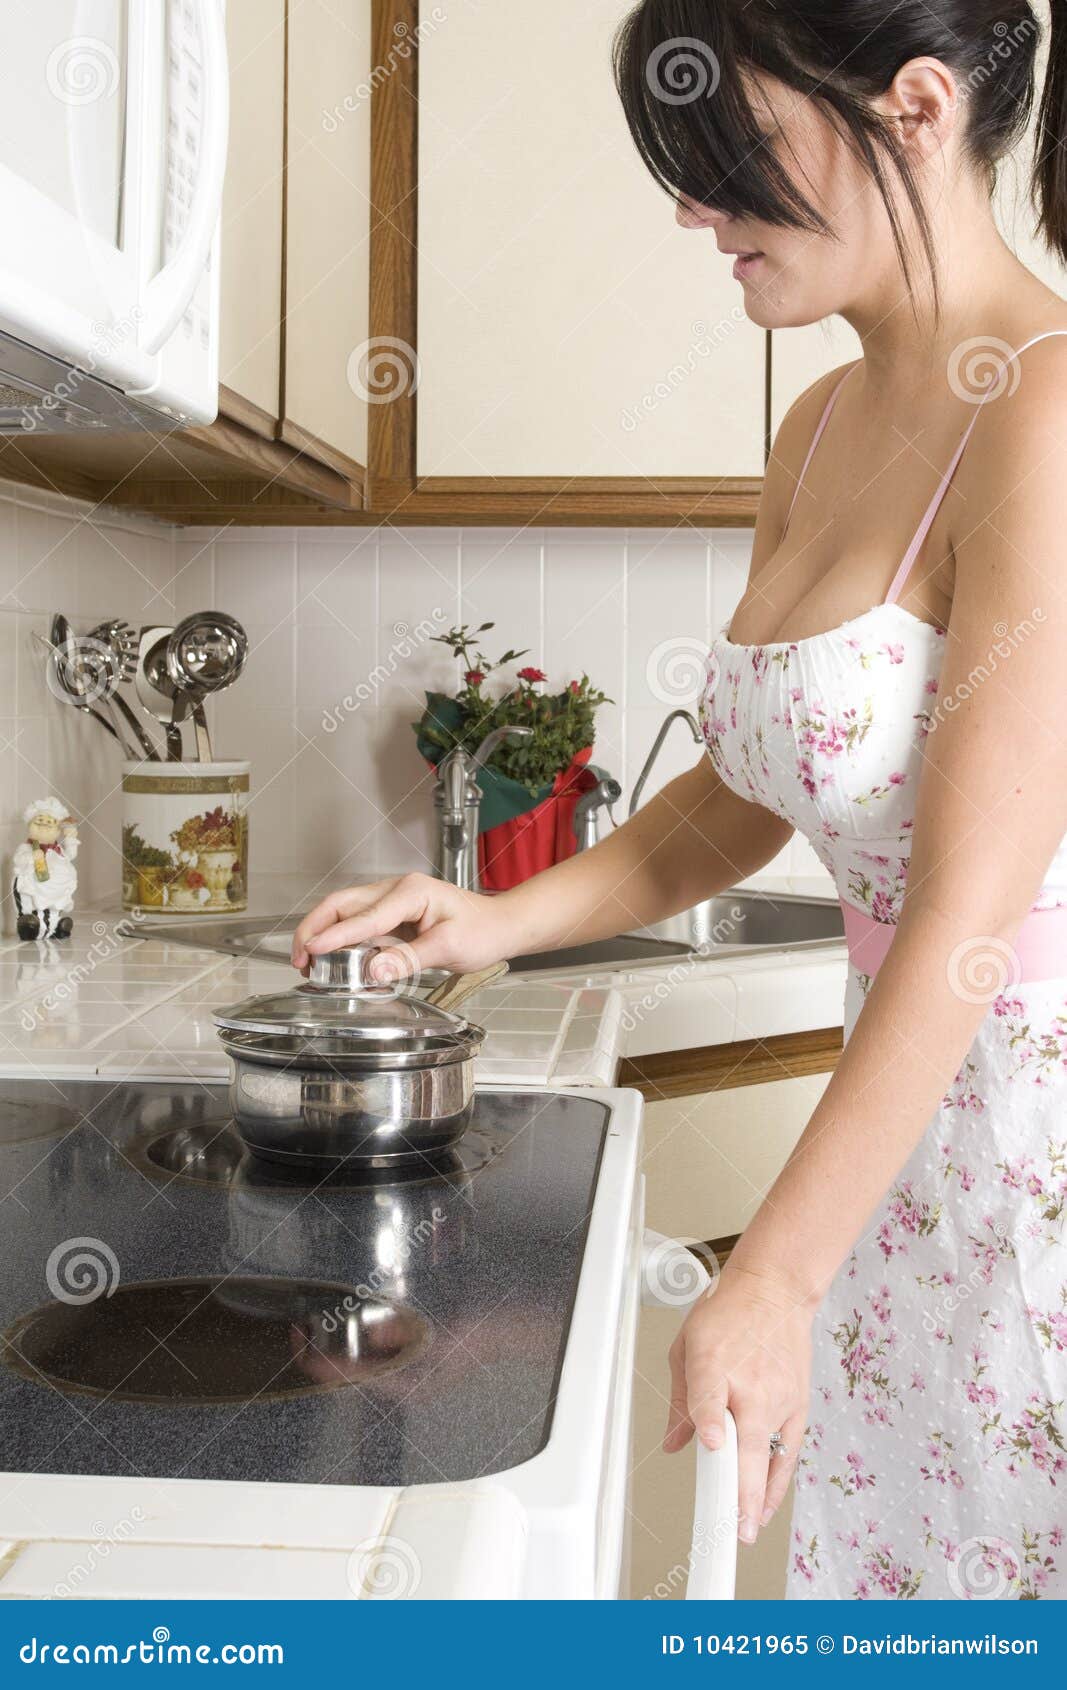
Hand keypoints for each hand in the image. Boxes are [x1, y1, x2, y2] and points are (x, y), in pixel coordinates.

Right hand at [291, 872, 510, 982]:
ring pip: (345, 912)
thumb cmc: (482, 931)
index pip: (365, 915)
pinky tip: (333, 958)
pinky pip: (358, 924)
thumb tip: (374, 971)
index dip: (336, 935)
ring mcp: (392, 900)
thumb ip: (409, 959)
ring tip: (308, 962)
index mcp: (411, 892)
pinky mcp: (392, 915)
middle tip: (299, 958)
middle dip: (315, 928)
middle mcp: (396, 890)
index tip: (312, 950)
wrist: (499, 926)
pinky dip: (340, 939)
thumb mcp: (449, 948)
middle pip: (342, 904)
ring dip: (323, 933)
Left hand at [664, 1264, 811, 1544]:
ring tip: (747, 1530)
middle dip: (739, 1489)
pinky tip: (764, 1506)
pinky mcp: (797, 1406)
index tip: (710, 1444)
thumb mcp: (688, 1347)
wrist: (775, 1290)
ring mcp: (777, 1398)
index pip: (710, 1397)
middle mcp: (750, 1384)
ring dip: (757, 1496)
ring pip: (768, 1456)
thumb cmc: (728, 1313)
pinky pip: (787, 1452)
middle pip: (747, 1443)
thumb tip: (674, 1443)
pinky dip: (776, 1482)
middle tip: (733, 1527)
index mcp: (713, 1362)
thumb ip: (681, 1400)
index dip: (709, 1422)